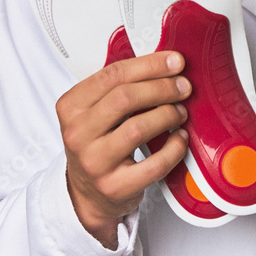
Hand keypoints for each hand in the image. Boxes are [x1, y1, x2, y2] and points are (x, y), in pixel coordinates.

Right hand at [55, 51, 190, 248]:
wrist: (86, 194)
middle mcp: (77, 134)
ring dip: (168, 114)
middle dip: (162, 87)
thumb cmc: (98, 143)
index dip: (150, 65)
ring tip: (181, 111)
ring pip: (138, 128)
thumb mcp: (95, 111)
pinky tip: (180, 138)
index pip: (113, 75)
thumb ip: (120, 87)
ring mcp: (94, 163)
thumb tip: (167, 63)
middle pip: (125, 98)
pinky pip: (154, 164)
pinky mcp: (114, 188)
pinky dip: (174, 148)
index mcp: (71, 106)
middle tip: (184, 87)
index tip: (175, 61)